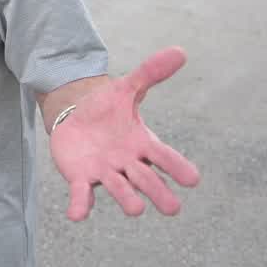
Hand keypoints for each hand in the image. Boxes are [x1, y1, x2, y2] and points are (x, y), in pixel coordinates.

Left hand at [50, 46, 200, 220]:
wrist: (74, 116)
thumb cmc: (107, 108)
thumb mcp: (126, 88)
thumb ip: (150, 73)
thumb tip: (180, 51)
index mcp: (142, 144)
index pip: (165, 157)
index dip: (177, 168)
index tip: (192, 179)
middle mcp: (127, 163)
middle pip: (147, 180)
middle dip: (158, 192)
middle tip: (173, 208)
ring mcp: (105, 172)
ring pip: (119, 189)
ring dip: (127, 198)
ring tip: (136, 210)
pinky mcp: (81, 178)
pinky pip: (82, 194)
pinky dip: (80, 205)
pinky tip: (76, 215)